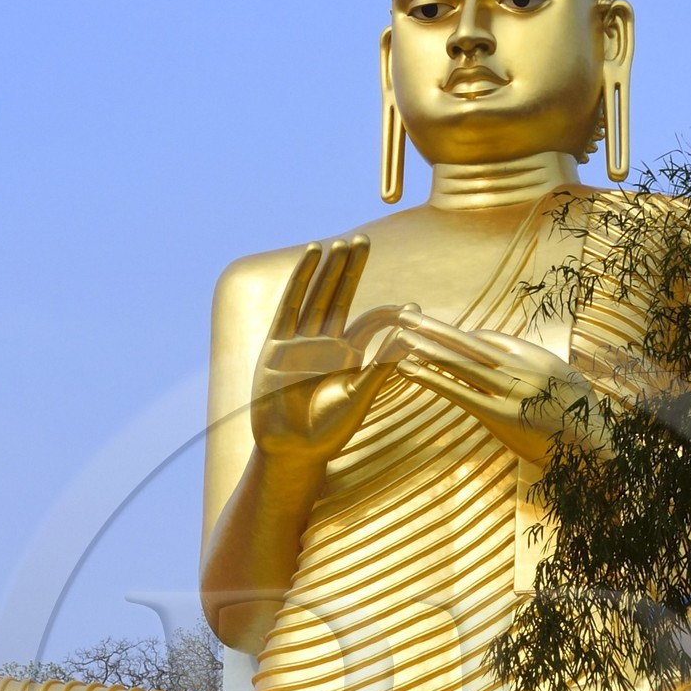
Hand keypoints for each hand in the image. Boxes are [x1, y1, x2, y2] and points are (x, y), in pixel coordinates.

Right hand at [251, 236, 403, 465]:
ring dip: (328, 269)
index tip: (412, 306)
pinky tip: (312, 255)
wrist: (292, 449)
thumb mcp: (361, 396)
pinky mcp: (278, 344)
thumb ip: (382, 364)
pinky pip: (291, 304)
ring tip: (340, 243)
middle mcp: (324, 343)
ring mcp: (300, 341)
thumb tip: (409, 333)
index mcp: (348, 356)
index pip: (369, 323)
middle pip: (339, 297)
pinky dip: (301, 279)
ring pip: (316, 296)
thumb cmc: (329, 430)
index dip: (389, 313)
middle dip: (350, 269)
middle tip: (364, 240)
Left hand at [375, 311, 599, 462]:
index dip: (462, 339)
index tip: (437, 334)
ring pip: (460, 363)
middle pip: (468, 343)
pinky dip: (433, 379)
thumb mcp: (565, 381)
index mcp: (536, 357)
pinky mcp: (499, 416)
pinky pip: (459, 393)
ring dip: (427, 348)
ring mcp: (509, 391)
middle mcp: (520, 368)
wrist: (594, 452)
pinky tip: (411, 369)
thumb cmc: (580, 420)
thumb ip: (537, 367)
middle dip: (434, 328)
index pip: (490, 340)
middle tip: (405, 314)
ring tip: (401, 336)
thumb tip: (510, 358)